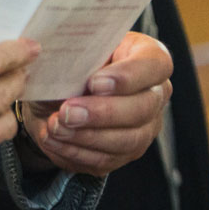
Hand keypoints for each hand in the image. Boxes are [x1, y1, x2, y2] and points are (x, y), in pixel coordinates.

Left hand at [18, 31, 172, 174]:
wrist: (53, 93)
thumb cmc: (70, 62)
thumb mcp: (72, 49)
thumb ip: (75, 49)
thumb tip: (55, 57)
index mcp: (148, 56)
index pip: (155, 65)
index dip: (127, 77)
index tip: (93, 83)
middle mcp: (154, 94)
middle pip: (142, 108)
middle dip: (102, 113)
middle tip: (67, 111)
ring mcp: (145, 127)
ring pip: (127, 140)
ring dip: (86, 136)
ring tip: (55, 126)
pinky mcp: (125, 153)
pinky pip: (106, 160)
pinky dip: (76, 152)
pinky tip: (54, 140)